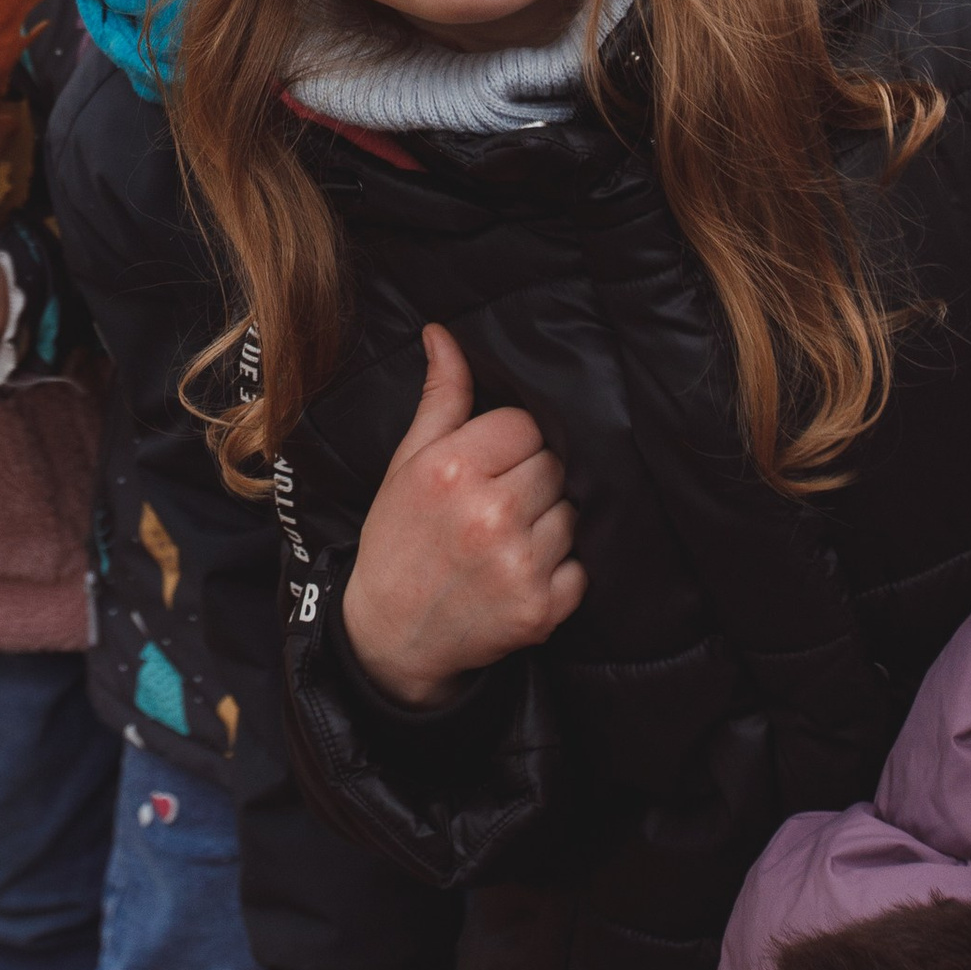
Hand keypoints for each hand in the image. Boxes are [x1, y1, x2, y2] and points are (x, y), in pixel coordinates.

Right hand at [340, 324, 585, 708]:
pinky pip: (581, 569)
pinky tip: (520, 574)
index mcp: (452, 471)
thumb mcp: (406, 463)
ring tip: (505, 540)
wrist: (390, 636)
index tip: (489, 465)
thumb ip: (439, 398)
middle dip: (531, 480)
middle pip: (554, 466)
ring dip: (548, 525)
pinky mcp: (541, 610)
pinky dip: (560, 572)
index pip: (526, 425)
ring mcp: (518, 566)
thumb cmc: (399, 540)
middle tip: (497, 504)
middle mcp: (489, 515)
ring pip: (572, 514)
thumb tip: (444, 333)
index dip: (511, 443)